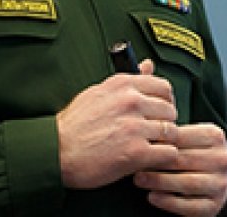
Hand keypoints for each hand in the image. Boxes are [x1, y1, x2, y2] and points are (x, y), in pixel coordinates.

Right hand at [56, 59, 180, 188]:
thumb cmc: (73, 125)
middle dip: (165, 123)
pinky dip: (162, 159)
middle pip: (170, 110)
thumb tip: (149, 65)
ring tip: (150, 148)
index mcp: (123, 85)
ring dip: (164, 143)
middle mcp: (131, 102)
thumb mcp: (98, 93)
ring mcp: (134, 127)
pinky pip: (168, 153)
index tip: (159, 112)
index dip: (165, 102)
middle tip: (154, 134)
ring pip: (172, 132)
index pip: (163, 87)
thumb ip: (128, 81)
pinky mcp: (136, 152)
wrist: (54, 152)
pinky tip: (150, 160)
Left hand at [134, 123, 226, 216]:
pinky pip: (189, 206)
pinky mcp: (214, 206)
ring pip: (187, 183)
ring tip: (139, 180)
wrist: (217, 178)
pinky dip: (168, 202)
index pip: (181, 137)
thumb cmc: (196, 155)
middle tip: (135, 165)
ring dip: (159, 182)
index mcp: (215, 137)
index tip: (138, 145)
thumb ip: (173, 136)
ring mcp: (220, 184)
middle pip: (183, 160)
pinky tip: (152, 197)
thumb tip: (144, 137)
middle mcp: (221, 159)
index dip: (158, 142)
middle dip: (156, 163)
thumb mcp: (191, 139)